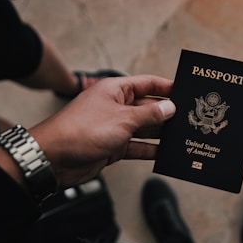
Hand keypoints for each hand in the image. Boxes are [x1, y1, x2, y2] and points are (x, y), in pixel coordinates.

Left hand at [29, 75, 174, 187]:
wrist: (53, 158)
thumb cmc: (81, 130)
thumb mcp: (122, 119)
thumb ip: (149, 114)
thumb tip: (169, 107)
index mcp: (116, 90)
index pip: (148, 84)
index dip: (167, 87)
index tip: (185, 92)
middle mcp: (116, 107)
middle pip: (148, 106)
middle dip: (167, 113)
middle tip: (189, 118)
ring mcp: (115, 127)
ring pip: (144, 128)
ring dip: (161, 133)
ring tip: (182, 136)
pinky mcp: (113, 146)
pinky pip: (137, 146)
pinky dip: (150, 150)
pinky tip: (165, 152)